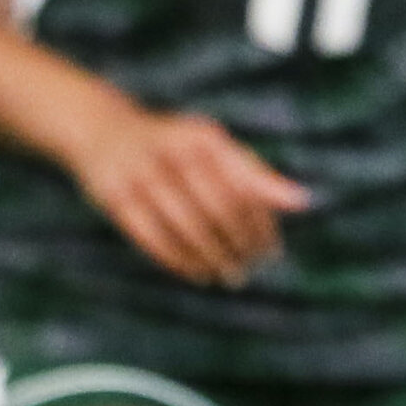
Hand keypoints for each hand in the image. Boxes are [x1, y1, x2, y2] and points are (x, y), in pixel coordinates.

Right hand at [69, 100, 310, 286]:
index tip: (272, 251)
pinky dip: (178, 260)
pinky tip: (197, 272)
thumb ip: (254, 173)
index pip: (244, 187)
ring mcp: (140, 174)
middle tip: (251, 268)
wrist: (103, 131)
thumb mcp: (214, 146)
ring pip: (185, 228)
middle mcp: (172, 151)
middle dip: (238, 243)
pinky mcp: (114, 198)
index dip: (260, 223)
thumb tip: (301, 202)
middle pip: (217, 209)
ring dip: (211, 257)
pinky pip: (152, 238)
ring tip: (229, 275)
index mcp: (204, 136)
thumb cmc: (176, 144)